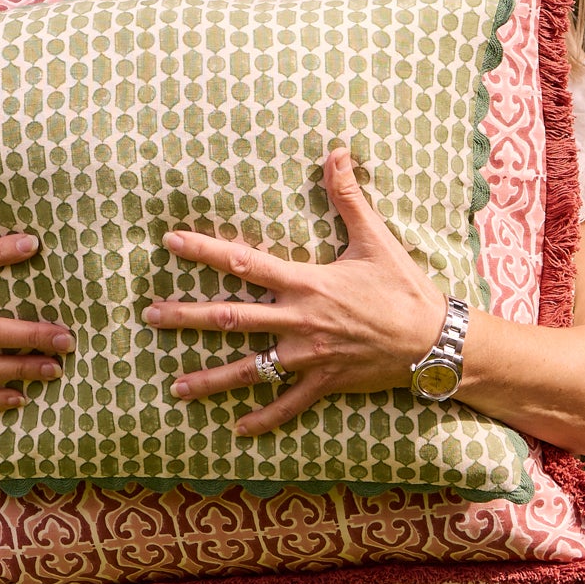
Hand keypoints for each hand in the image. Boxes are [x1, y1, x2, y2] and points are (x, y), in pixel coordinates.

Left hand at [142, 148, 446, 433]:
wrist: (435, 340)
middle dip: (187, 317)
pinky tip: (237, 430)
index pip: (244, 262)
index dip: (205, 251)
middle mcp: (299, 321)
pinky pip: (288, 404)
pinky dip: (264, 419)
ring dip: (210, 379)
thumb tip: (335, 153)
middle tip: (149, 316)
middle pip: (231, 318)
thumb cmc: (405, 288)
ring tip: (176, 388)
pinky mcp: (324, 383)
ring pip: (249, 369)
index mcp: (306, 283)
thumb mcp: (376, 239)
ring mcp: (309, 357)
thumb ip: (348, 198)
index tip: (171, 244)